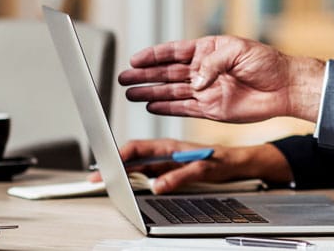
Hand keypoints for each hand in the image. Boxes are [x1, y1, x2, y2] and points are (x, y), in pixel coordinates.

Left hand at [86, 138, 293, 193]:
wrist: (237, 161)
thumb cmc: (207, 161)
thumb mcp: (177, 166)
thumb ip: (157, 170)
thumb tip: (135, 178)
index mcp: (164, 148)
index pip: (133, 149)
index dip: (113, 157)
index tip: (96, 169)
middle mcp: (172, 148)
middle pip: (138, 151)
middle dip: (115, 163)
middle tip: (97, 176)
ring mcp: (186, 155)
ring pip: (156, 160)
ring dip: (135, 168)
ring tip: (118, 179)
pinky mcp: (202, 165)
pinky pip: (184, 172)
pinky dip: (171, 179)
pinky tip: (159, 186)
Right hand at [119, 36, 325, 122]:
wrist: (284, 87)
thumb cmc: (266, 62)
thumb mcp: (237, 51)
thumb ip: (211, 64)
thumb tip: (194, 82)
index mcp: (208, 51)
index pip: (174, 52)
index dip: (154, 55)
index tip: (135, 58)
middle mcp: (204, 71)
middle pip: (167, 73)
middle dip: (145, 75)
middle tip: (124, 77)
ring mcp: (206, 91)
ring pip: (171, 91)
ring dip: (150, 92)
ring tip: (130, 93)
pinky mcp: (211, 109)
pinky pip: (184, 108)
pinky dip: (167, 108)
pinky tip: (151, 105)